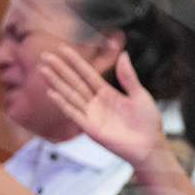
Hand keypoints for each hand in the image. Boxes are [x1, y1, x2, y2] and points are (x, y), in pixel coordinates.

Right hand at [39, 47, 164, 165]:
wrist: (151, 146)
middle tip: (45, 55)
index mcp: (108, 93)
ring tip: (43, 69)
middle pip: (74, 82)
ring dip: (56, 83)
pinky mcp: (91, 129)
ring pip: (70, 95)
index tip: (62, 49)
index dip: (75, 62)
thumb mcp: (139, 95)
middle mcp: (96, 103)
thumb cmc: (148, 122)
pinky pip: (74, 114)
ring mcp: (92, 115)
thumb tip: (123, 54)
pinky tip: (52, 93)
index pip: (87, 74)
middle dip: (60, 69)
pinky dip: (63, 104)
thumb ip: (128, 77)